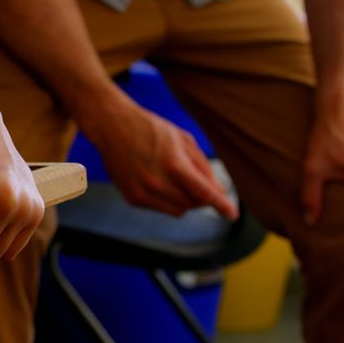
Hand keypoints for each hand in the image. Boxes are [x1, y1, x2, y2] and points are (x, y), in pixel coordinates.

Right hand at [86, 99, 237, 219]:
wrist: (112, 127)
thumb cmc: (151, 129)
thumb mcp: (183, 139)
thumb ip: (202, 166)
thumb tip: (218, 191)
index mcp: (174, 164)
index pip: (205, 193)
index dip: (222, 205)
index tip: (231, 215)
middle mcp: (158, 182)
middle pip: (194, 204)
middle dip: (200, 196)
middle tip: (195, 180)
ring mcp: (143, 192)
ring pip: (178, 211)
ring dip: (183, 200)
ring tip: (173, 178)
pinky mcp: (133, 198)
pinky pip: (160, 208)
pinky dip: (165, 199)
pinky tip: (156, 179)